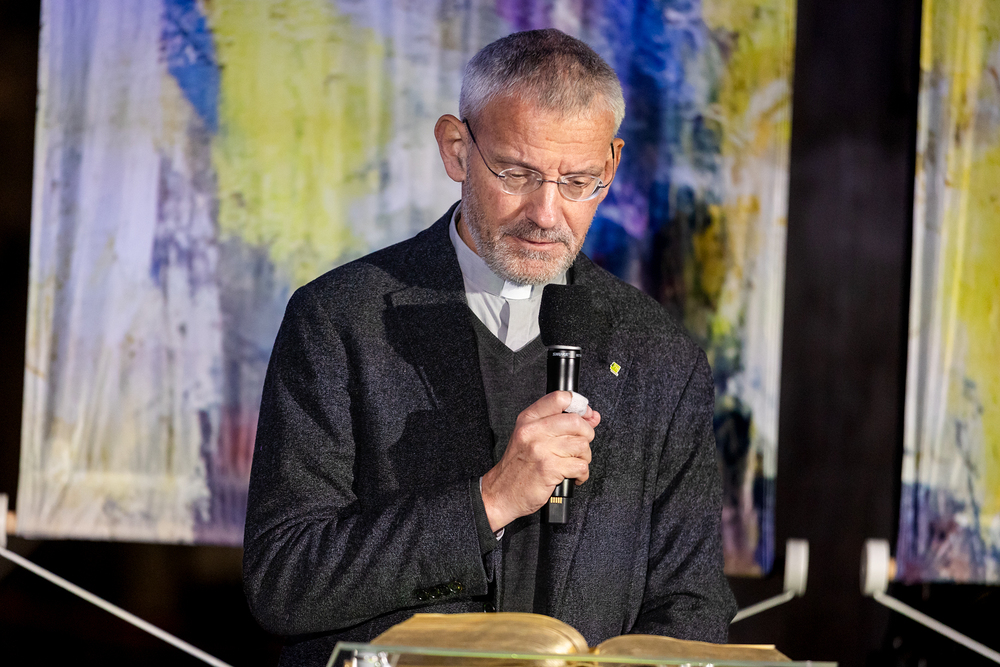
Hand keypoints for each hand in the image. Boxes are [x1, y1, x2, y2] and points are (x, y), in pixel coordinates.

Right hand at [481, 391, 600, 530]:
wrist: (502, 492)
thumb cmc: (518, 466)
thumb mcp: (531, 437)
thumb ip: (559, 423)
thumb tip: (592, 416)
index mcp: (528, 419)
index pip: (559, 398)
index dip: (580, 406)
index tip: (586, 416)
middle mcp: (533, 430)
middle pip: (576, 422)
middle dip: (586, 435)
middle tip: (579, 447)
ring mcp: (540, 449)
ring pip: (581, 445)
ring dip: (584, 458)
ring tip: (573, 464)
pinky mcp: (549, 468)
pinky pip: (580, 466)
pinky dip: (581, 474)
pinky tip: (572, 476)